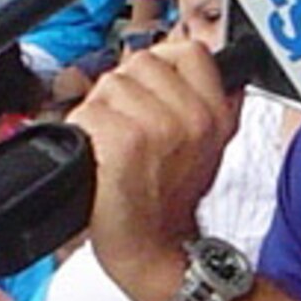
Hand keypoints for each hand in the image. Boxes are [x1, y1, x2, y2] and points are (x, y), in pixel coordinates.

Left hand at [72, 39, 239, 300]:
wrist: (154, 248)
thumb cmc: (171, 200)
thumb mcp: (209, 146)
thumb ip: (206, 102)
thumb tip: (192, 64)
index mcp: (217, 113)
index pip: (187, 51)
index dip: (161, 66)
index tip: (152, 94)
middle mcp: (194, 117)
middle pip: (140, 63)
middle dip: (125, 91)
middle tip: (128, 129)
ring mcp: (160, 128)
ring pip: (110, 85)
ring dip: (100, 111)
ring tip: (112, 146)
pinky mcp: (125, 144)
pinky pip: (88, 113)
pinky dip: (82, 133)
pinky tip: (97, 158)